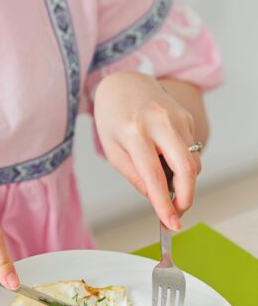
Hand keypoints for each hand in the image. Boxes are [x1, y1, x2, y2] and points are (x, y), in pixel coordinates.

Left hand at [93, 71, 202, 229]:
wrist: (124, 83)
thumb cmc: (113, 117)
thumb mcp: (112, 149)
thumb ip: (134, 175)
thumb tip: (156, 198)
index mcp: (134, 131)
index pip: (154, 175)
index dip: (164, 203)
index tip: (171, 223)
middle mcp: (159, 122)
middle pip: (186, 167)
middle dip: (187, 196)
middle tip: (178, 211)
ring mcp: (177, 118)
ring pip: (193, 161)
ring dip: (184, 180)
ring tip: (164, 179)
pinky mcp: (186, 117)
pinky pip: (191, 150)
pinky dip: (182, 162)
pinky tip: (165, 155)